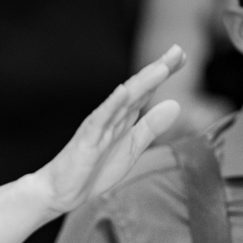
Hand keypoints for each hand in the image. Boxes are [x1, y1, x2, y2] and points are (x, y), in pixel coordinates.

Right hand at [31, 45, 185, 214]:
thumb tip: (175, 104)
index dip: (163, 74)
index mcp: (123, 119)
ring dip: (141, 84)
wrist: (60, 191)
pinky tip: (124, 91)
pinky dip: (112, 105)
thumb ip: (151, 127)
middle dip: (157, 70)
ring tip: (161, 68)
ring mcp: (98, 126)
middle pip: (137, 90)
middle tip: (178, 50)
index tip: (183, 57)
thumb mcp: (131, 148)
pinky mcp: (86, 140)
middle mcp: (112, 117)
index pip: (146, 91)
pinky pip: (100, 119)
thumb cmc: (92, 170)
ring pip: (123, 101)